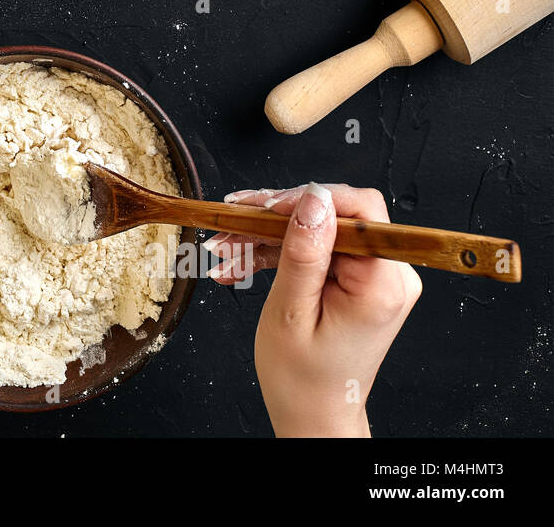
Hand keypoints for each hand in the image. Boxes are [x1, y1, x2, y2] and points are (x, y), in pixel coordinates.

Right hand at [206, 183, 421, 436]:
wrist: (314, 415)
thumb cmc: (302, 379)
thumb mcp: (291, 312)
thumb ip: (303, 252)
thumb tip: (313, 198)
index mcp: (382, 284)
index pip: (360, 210)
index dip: (309, 199)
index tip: (265, 208)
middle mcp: (390, 275)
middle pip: (334, 216)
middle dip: (276, 217)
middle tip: (229, 225)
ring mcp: (375, 276)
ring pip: (319, 230)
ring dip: (267, 236)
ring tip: (224, 248)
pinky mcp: (358, 280)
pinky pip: (318, 249)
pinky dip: (278, 252)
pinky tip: (240, 262)